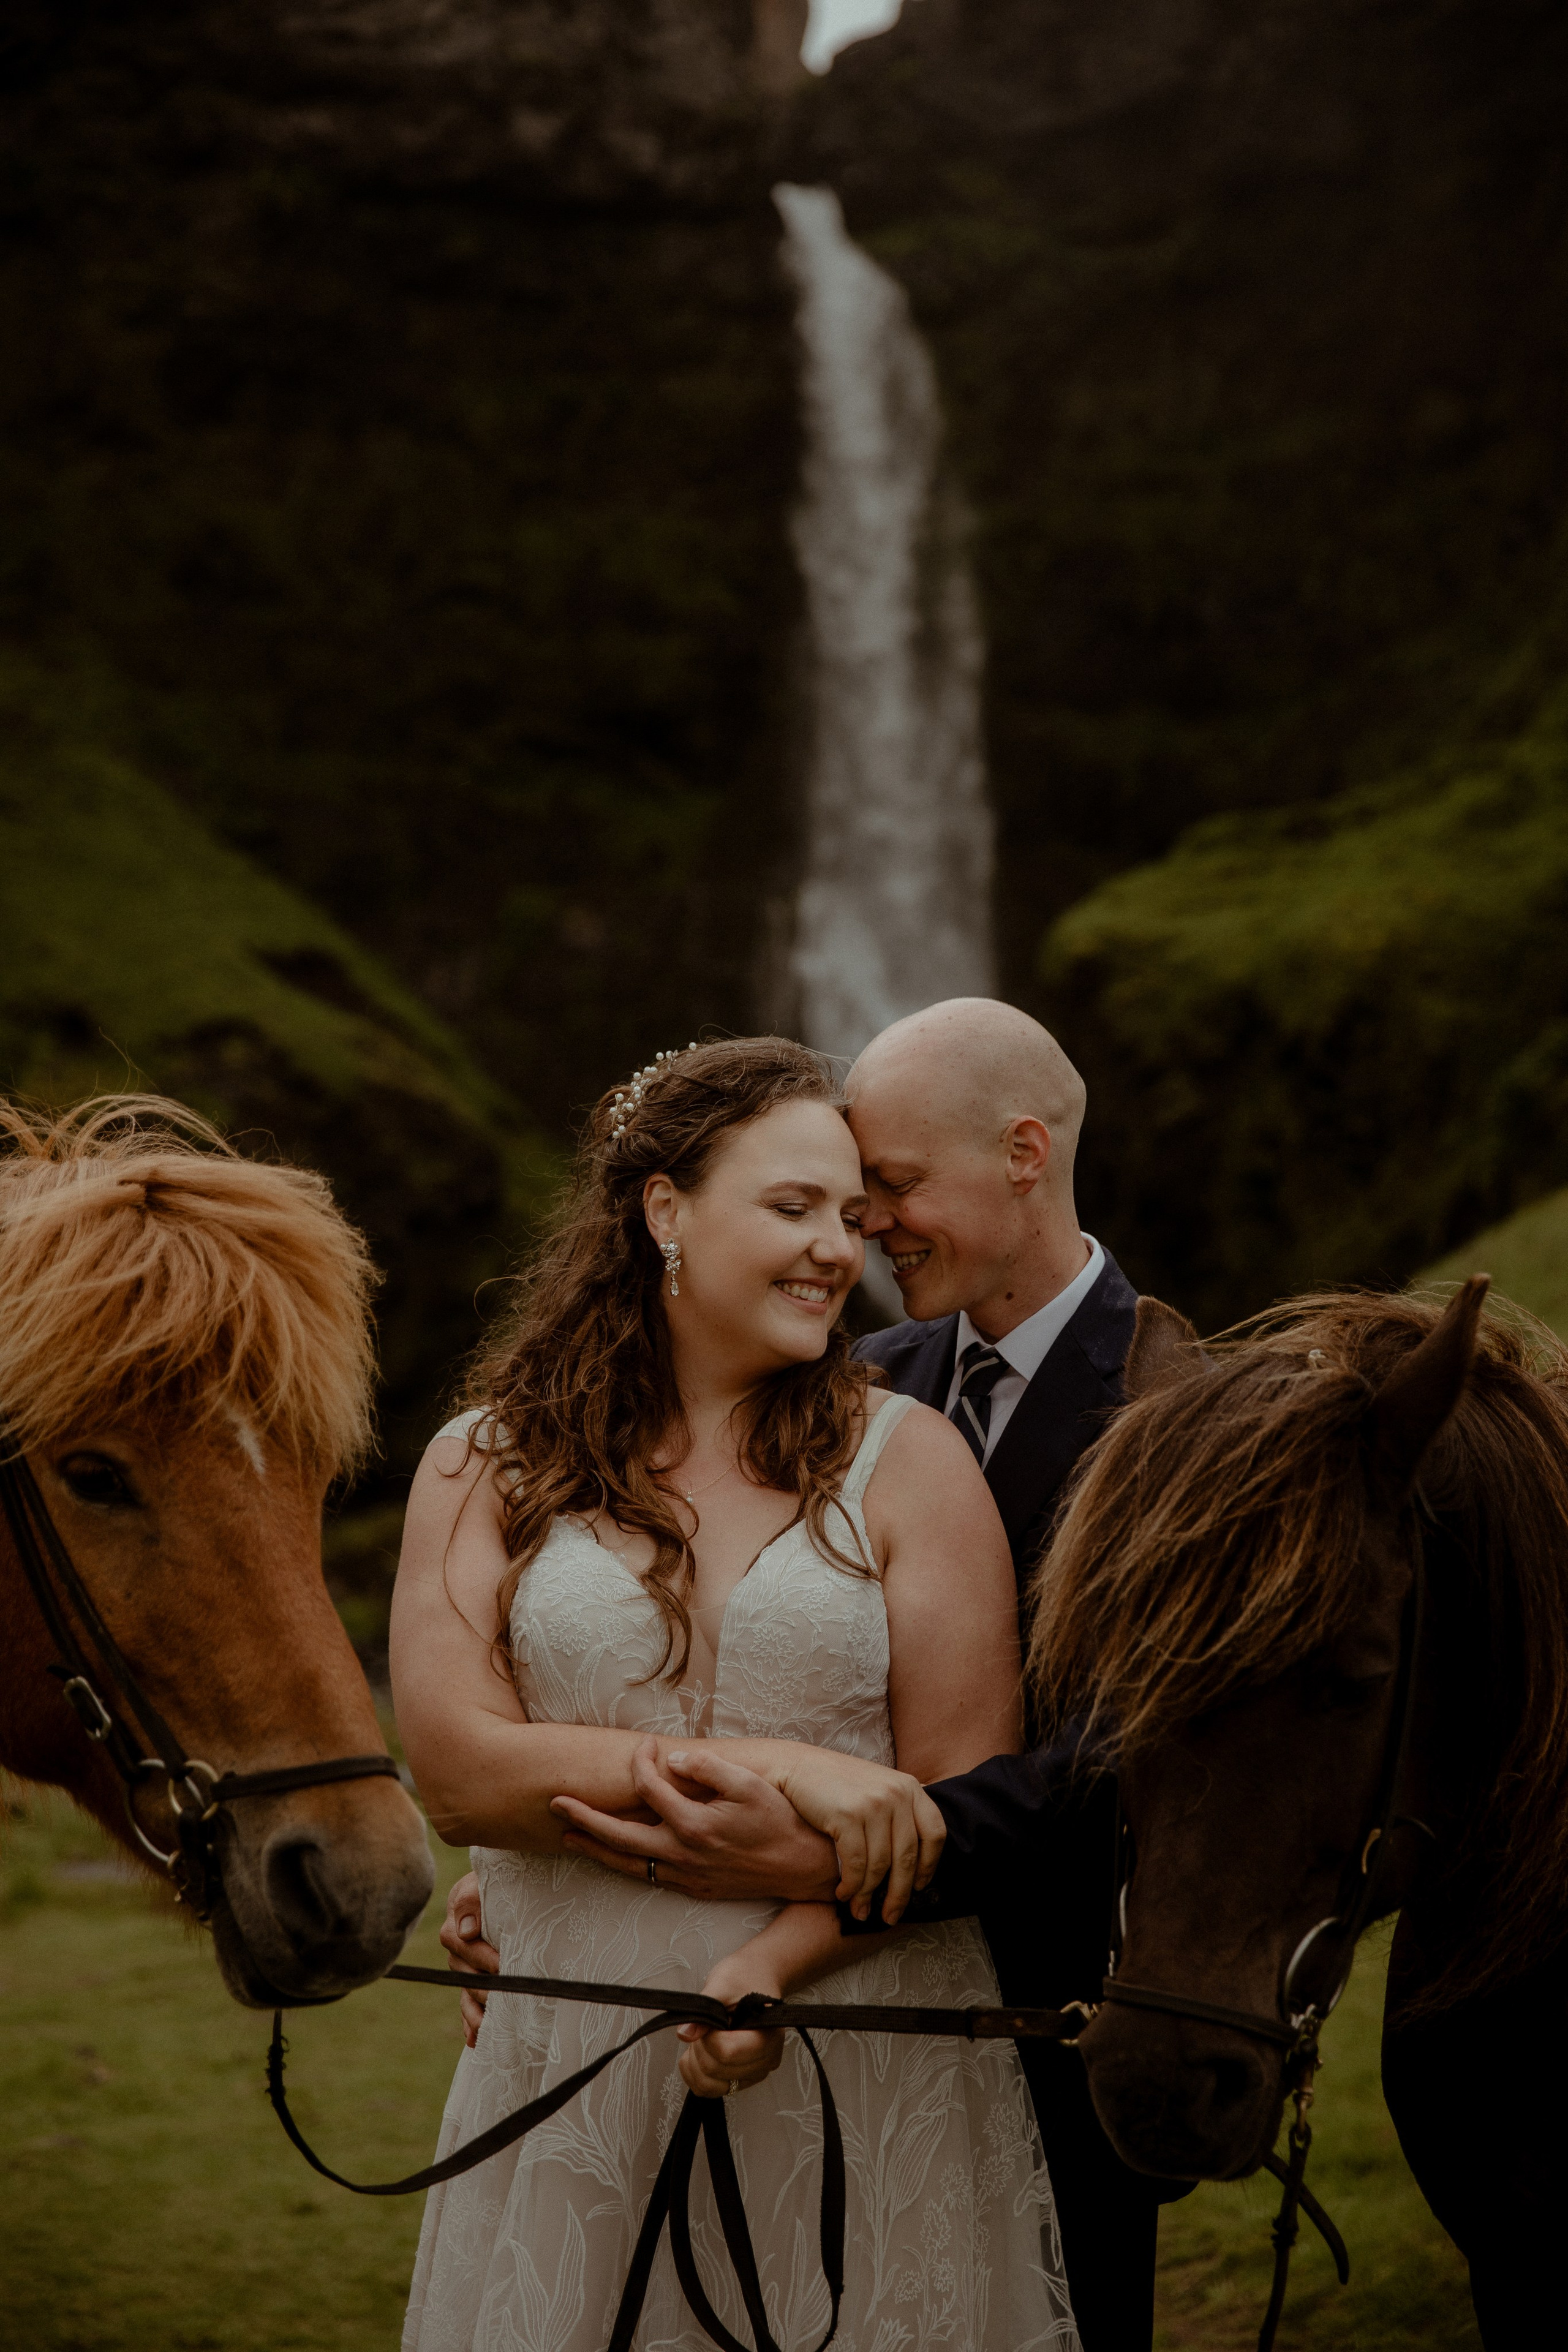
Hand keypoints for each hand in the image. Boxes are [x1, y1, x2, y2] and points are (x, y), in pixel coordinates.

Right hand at [439, 1869, 499, 2048]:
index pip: (458, 1942)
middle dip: (485, 1986)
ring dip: (478, 2010)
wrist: (510, 1888)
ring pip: (466, 1993)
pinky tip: (476, 2039)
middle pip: (463, 1972)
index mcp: (456, 1921)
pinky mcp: (474, 1981)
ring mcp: (465, 1967)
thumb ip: (472, 1899)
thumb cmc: (501, 1881)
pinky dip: (471, 2023)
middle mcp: (457, 1947)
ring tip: (493, 2025)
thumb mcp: (485, 1881)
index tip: (503, 1963)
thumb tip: (466, 1929)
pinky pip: (467, 2006)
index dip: (480, 1955)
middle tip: (508, 1997)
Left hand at [552, 1740, 840, 1903]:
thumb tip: (671, 1758)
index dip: (640, 1762)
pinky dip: (623, 1865)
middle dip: (583, 1819)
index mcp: (694, 1824)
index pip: (649, 1788)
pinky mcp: (694, 1888)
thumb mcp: (750, 1784)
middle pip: (619, 1836)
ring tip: (568, 1836)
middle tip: (555, 1803)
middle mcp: (683, 1853)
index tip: (643, 1745)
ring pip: (627, 1863)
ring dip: (595, 1848)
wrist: (804, 1867)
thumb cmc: (780, 1820)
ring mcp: (686, 1875)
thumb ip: (708, 1768)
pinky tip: (614, 1857)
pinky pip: (648, 1877)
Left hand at [676, 1950, 786, 2100]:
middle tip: (706, 2024)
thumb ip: (704, 2007)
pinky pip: (708, 2090)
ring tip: (704, 2036)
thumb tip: (684, 2033)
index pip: (727, 2053)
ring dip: (696, 2061)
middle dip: (700, 2045)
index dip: (708, 2036)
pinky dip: (694, 2073)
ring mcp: (754, 2073)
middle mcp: (766, 2060)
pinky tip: (699, 2051)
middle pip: (716, 2069)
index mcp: (768, 2035)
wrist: (758, 1975)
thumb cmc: (744, 1976)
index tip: (710, 2018)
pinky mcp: (740, 2079)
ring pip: (709, 2085)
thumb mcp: (723, 1983)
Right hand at [770, 1750, 945, 1923]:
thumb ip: (899, 1814)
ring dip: (868, 1895)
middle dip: (899, 1894)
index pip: (935, 1833)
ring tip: (859, 1910)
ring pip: (880, 1865)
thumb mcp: (879, 1788)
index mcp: (910, 1787)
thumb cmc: (839, 1785)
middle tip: (890, 1916)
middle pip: (908, 1857)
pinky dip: (851, 1885)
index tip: (918, 1888)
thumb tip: (915, 1866)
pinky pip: (856, 1863)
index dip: (929, 1866)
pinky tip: (843, 1893)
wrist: (799, 1766)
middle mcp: (896, 1794)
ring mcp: (873, 1803)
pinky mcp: (847, 1815)